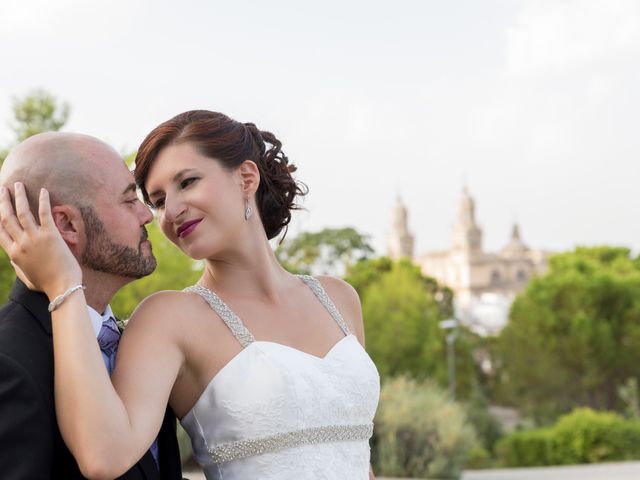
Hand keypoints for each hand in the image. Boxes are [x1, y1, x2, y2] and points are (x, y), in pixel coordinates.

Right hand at [0, 183, 81, 297]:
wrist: (63, 288)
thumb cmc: (47, 284)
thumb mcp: (26, 277)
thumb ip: (18, 266)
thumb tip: (13, 258)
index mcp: (13, 254)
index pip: (0, 230)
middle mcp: (21, 244)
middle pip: (6, 217)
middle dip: (3, 201)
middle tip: (2, 188)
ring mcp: (35, 238)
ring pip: (22, 212)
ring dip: (19, 196)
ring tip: (18, 184)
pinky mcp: (51, 235)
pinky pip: (44, 213)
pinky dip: (43, 200)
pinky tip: (43, 190)